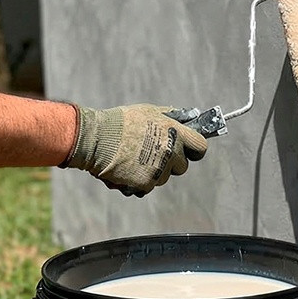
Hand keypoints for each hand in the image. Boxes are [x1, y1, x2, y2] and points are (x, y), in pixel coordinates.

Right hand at [62, 104, 207, 195]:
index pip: (200, 147)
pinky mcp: (146, 183)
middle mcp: (171, 152)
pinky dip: (139, 181)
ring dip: (154, 172)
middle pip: (182, 167)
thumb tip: (191, 116)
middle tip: (154, 154)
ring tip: (135, 159)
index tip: (188, 151)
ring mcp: (160, 169)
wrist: (96, 139)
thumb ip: (172, 117)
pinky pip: (149, 186)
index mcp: (175, 133)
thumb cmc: (122, 122)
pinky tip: (127, 169)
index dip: (194, 150)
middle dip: (172, 163)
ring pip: (164, 178)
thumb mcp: (150, 111)